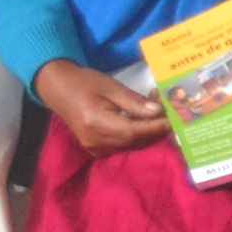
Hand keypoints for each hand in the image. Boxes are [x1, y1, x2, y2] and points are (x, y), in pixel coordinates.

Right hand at [34, 59, 166, 152]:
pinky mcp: (95, 149)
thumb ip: (134, 102)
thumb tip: (157, 113)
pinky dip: (136, 136)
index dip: (155, 127)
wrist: (57, 89)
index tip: (173, 119)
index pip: (133, 131)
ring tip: (157, 113)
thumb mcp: (110, 86)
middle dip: (154, 128)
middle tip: (168, 112)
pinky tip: (143, 121)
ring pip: (130, 145)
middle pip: (134, 140)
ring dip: (147, 132)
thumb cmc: (84, 83)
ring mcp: (94, 147)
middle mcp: (94, 140)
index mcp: (95, 123)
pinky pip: (122, 145)